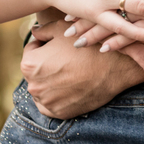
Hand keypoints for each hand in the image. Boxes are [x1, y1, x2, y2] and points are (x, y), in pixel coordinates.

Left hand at [21, 19, 143, 118]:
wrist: (113, 66)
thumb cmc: (87, 45)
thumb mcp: (62, 29)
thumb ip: (43, 30)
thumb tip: (34, 32)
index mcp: (29, 64)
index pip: (31, 50)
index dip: (46, 45)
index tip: (60, 45)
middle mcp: (33, 86)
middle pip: (36, 71)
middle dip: (47, 64)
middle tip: (67, 58)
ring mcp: (46, 102)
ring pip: (44, 88)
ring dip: (52, 80)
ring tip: (72, 71)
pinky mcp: (59, 113)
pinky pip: (51, 104)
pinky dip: (58, 96)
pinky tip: (71, 86)